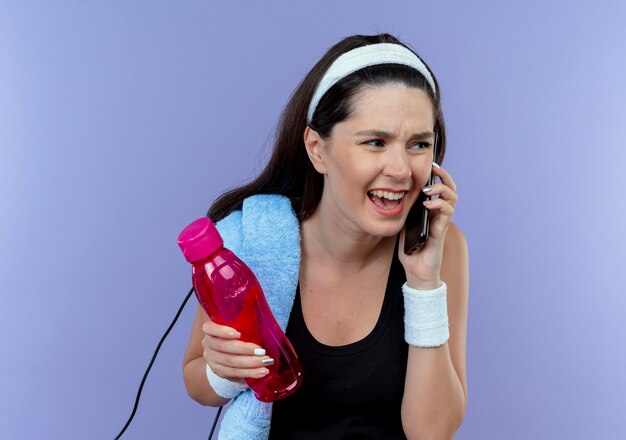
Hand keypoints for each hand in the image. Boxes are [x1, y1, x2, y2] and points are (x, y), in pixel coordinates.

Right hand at [201, 318, 273, 381]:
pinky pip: (235, 373)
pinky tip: (262, 371)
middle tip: (262, 351)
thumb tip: (259, 314)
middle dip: (245, 350)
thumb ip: (242, 321)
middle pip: (224, 347)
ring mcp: (212, 359)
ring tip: (265, 362)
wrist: (225, 353)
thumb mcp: (236, 325)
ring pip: (231, 362)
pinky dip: (250, 373)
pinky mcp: (219, 371)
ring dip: (250, 363)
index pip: (210, 328)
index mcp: (210, 330)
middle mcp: (208, 344)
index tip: (239, 333)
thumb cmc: (236, 334)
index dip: (222, 331)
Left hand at [399, 162, 457, 288]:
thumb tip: (393, 196)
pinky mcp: (441, 231)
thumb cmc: (411, 250)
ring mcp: (442, 222)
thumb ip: (403, 212)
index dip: (438, 175)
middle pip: (450, 189)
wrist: (417, 272)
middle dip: (444, 176)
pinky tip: (429, 204)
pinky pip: (447, 213)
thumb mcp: (403, 225)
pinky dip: (439, 205)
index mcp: (431, 211)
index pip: (440, 188)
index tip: (430, 165)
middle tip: (434, 169)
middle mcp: (440, 214)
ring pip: (453, 198)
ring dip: (442, 190)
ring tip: (429, 190)